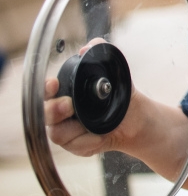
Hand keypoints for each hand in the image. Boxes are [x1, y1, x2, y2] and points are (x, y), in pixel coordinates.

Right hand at [43, 40, 136, 156]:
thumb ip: (99, 52)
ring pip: (57, 133)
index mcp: (63, 94)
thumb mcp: (112, 69)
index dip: (45, 89)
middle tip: (69, 105)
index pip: (45, 92)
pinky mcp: (77, 146)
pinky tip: (99, 135)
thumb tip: (88, 48)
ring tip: (88, 122)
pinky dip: (88, 140)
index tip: (53, 83)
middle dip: (54, 110)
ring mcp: (66, 132)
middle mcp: (59, 114)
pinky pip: (76, 146)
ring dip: (73, 128)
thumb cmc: (117, 92)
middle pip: (45, 115)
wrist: (134, 116)